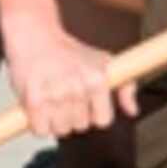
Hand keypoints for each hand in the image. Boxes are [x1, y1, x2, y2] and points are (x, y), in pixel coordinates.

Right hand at [4, 16, 135, 138]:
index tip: (84, 101)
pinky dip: (38, 123)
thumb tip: (133, 111)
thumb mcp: (104, 61)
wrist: (35, 36)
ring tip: (51, 100)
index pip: (102, 121)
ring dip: (55, 121)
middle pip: (80, 127)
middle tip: (64, 96)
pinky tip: (39, 106)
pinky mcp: (33, 101)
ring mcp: (54, 95)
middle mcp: (77, 88)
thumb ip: (125, 86)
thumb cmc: (70, 52)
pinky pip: (41, 130)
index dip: (93, 113)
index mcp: (97, 80)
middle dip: (73, 115)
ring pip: (60, 131)